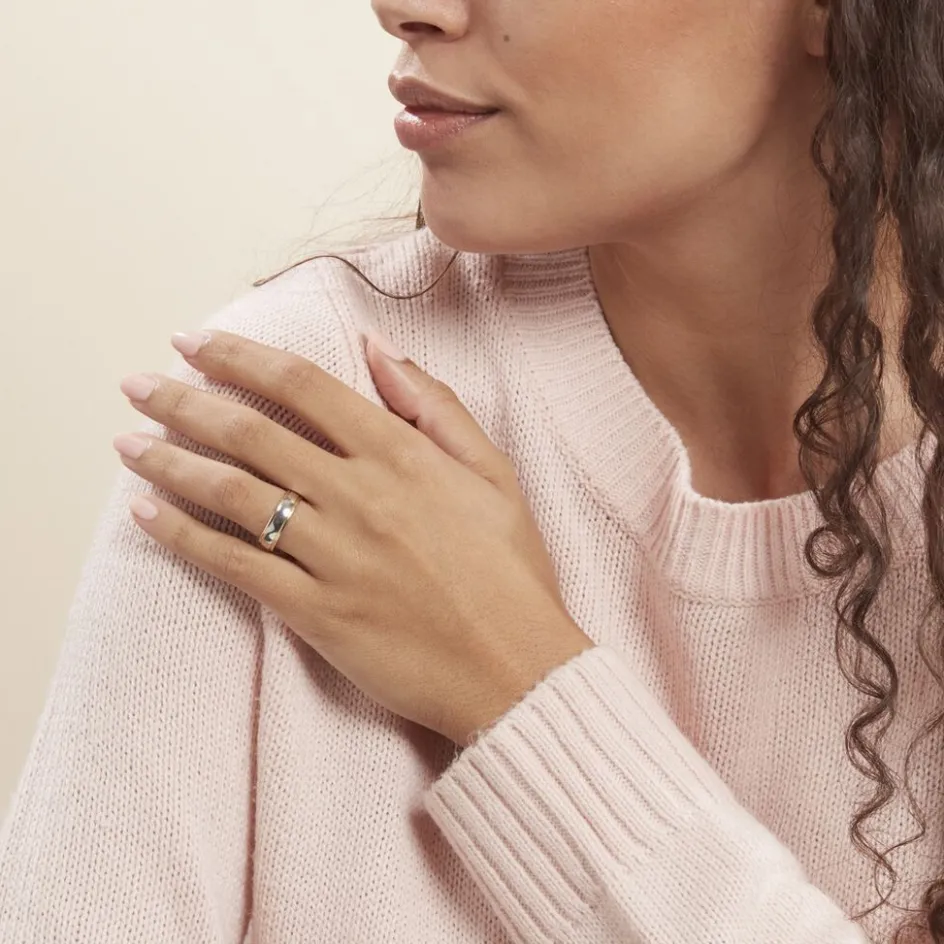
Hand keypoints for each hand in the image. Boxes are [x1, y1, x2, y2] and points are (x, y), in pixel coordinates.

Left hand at [114, 327, 594, 747]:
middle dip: (185, 402)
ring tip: (126, 444)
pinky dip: (187, 539)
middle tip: (138, 385)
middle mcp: (359, 497)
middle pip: (252, 434)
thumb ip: (434, 405)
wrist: (517, 669)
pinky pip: (238, 567)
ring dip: (171, 464)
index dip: (240, 358)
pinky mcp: (317, 613)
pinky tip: (148, 517)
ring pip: (233, 495)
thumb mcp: (493, 472)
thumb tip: (377, 349)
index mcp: (401, 456)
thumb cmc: (511, 571)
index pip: (303, 388)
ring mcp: (334, 556)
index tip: (195, 343)